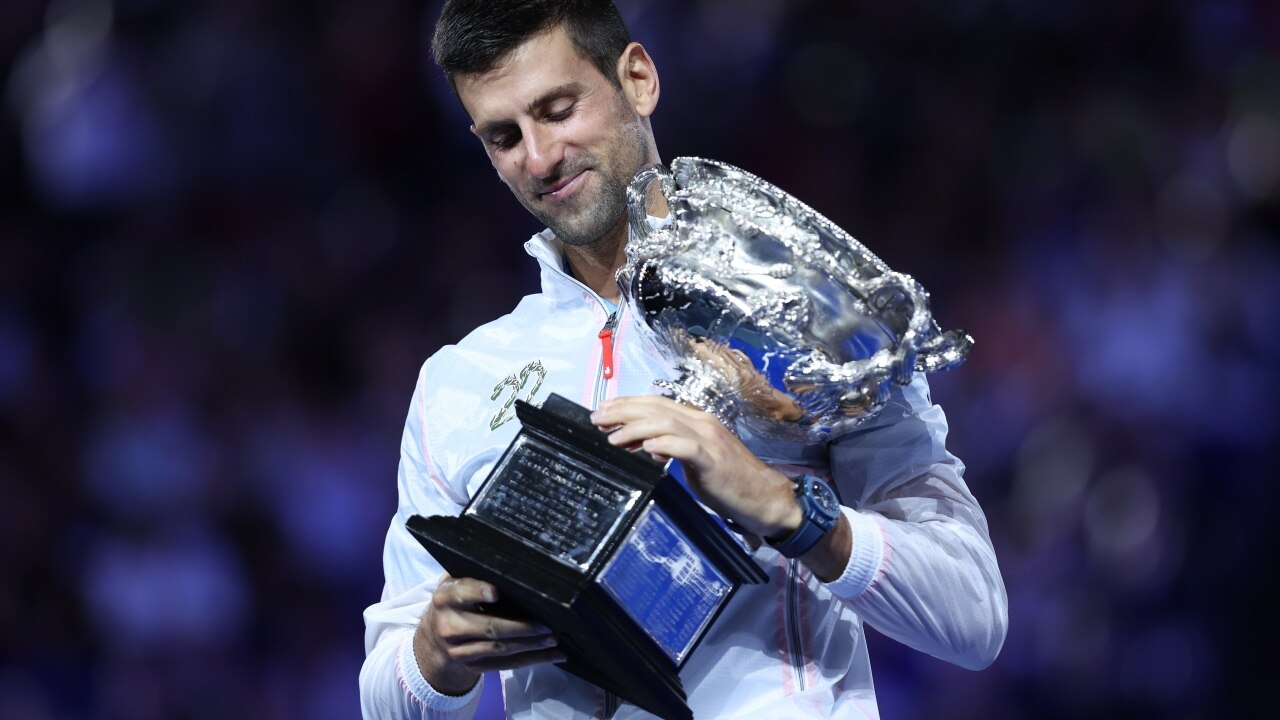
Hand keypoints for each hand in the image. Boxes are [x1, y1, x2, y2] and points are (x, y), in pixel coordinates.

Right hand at [413, 575, 563, 694]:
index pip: (462, 593)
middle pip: (489, 627)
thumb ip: (473, 573)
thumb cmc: (455, 600)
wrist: (434, 637)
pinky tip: (550, 655)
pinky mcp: (472, 666)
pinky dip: (530, 660)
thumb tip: (510, 560)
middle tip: (546, 624)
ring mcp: (459, 650)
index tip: (496, 592)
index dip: (477, 592)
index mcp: (445, 598)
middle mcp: (449, 626)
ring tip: (552, 639)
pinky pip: (504, 665)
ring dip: (530, 646)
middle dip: (521, 627)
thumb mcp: (455, 582)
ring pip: (499, 649)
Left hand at [590, 395, 799, 538]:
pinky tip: (646, 448)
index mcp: (697, 420)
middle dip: (623, 411)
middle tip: (597, 418)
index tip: (604, 410)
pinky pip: (685, 447)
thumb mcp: (696, 458)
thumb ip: (673, 447)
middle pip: (657, 408)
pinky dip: (664, 444)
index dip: (628, 404)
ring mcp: (709, 439)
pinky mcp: (713, 460)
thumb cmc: (729, 480)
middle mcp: (702, 423)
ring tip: (613, 437)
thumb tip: (645, 444)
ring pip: (666, 423)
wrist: (763, 497)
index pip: (657, 403)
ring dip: (636, 428)